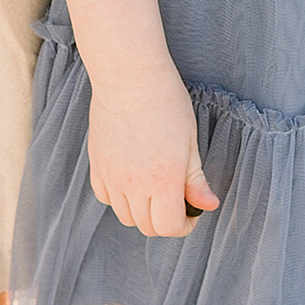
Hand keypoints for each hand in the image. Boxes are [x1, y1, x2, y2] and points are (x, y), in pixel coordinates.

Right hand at [87, 67, 218, 237]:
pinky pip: (105, 198)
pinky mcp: (96, 166)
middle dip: (165, 221)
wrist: (129, 78)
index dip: (185, 226)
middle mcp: (134, 184)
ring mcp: (112, 176)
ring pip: (125, 217)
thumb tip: (208, 206)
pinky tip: (131, 180)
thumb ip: (195, 179)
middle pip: (147, 226)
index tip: (191, 213)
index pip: (170, 227)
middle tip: (176, 200)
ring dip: (142, 212)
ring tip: (154, 189)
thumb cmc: (167, 104)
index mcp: (163, 179)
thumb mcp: (190, 142)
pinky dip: (119, 198)